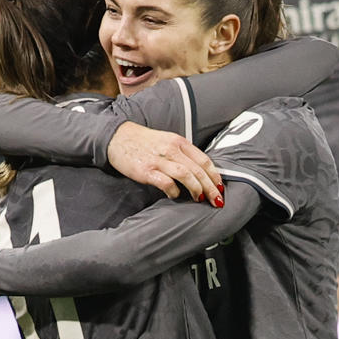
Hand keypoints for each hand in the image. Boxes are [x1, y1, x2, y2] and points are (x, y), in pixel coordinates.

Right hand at [107, 122, 223, 205]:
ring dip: (196, 189)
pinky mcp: (146, 170)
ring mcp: (159, 160)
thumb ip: (182, 154)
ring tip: (199, 198)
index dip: (215, 176)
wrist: (117, 137)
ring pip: (186, 175)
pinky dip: (174, 191)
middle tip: (216, 200)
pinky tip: (174, 195)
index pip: (204, 160)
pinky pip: (166, 182)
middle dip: (211, 187)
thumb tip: (198, 173)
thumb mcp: (167, 141)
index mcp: (179, 142)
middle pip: (198, 170)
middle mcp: (171, 150)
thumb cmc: (143, 142)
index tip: (220, 188)